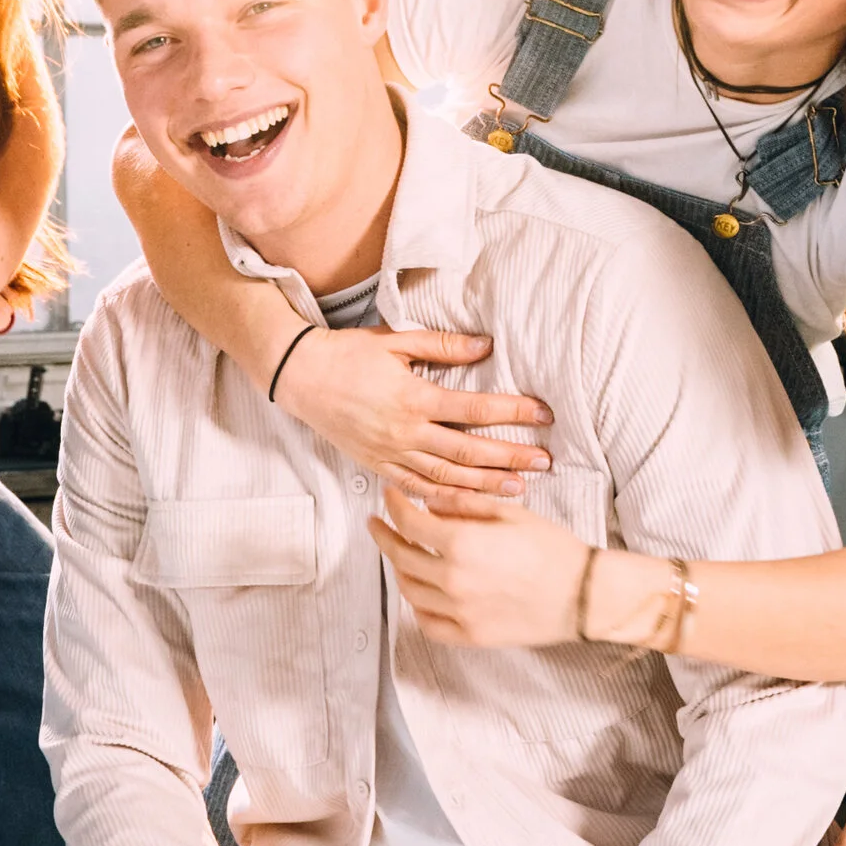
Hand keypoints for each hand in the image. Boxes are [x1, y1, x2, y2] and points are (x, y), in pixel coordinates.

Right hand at [276, 325, 551, 498]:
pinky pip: (418, 490)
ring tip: (519, 489)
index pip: (475, 410)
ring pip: (447, 478)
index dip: (513, 412)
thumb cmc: (347, 355)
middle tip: (545, 461)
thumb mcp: (396, 341)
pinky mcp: (378, 467)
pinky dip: (446, 500)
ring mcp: (391, 454)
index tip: (542, 414)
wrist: (300, 377)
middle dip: (510, 457)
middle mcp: (405, 433)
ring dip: (485, 486)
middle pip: (468, 452)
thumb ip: (442, 346)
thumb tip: (485, 345)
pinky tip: (470, 503)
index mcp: (413, 398)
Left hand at [369, 485, 589, 649]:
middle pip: (401, 557)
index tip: (389, 497)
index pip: (409, 523)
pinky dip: (418, 607)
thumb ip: (463, 506)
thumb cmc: (553, 549)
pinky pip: (429, 623)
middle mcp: (453, 580)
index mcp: (462, 544)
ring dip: (399, 569)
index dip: (394, 506)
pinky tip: (420, 593)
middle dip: (384, 537)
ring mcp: (459, 612)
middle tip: (377, 525)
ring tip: (400, 555)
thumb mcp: (510, 513)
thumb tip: (429, 503)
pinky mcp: (470, 636)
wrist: (584, 594)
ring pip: (410, 591)